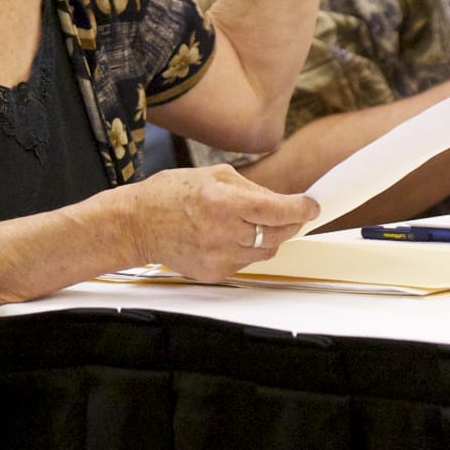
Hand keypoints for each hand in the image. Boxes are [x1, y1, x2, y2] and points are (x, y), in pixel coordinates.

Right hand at [117, 165, 319, 281]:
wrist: (137, 224)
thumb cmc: (170, 194)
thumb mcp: (213, 176)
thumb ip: (251, 188)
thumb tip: (280, 200)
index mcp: (223, 202)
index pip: (278, 210)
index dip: (302, 208)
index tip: (313, 206)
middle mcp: (223, 232)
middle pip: (278, 234)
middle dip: (290, 223)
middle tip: (292, 214)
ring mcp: (218, 257)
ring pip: (266, 251)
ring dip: (269, 237)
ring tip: (251, 223)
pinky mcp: (213, 273)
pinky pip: (245, 263)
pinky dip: (246, 249)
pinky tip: (229, 236)